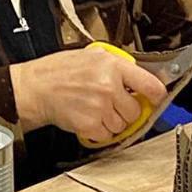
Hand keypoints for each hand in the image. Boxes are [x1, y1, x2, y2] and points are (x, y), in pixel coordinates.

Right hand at [10, 45, 167, 142]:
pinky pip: (107, 135)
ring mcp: (100, 107)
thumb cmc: (59, 71)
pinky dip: (99, 131)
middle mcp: (108, 86)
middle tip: (111, 103)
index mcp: (112, 66)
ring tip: (95, 109)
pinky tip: (88, 118)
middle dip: (126, 110)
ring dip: (112, 121)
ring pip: (122, 125)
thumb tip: (139, 78)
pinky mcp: (90, 125)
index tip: (156, 98)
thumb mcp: (91, 56)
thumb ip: (117, 65)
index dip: (156, 94)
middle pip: (136, 110)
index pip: (149, 84)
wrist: (36, 88)